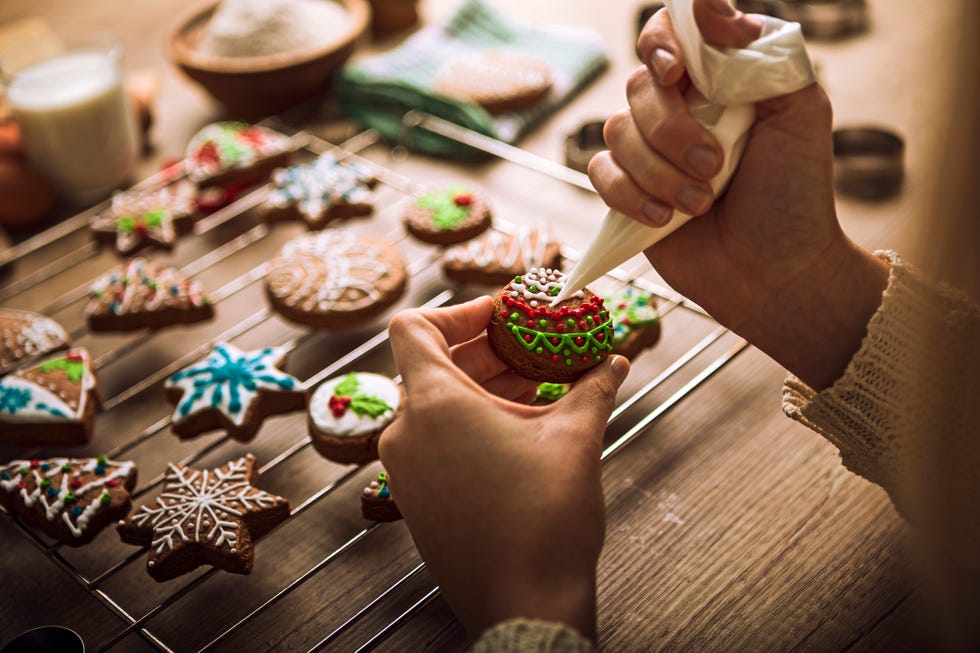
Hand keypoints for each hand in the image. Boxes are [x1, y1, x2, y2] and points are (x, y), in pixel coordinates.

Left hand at [380, 297, 629, 638]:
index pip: (415, 326)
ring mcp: (406, 469)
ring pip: (435, 405)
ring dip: (481, 388)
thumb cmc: (543, 524)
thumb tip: (613, 360)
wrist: (525, 605)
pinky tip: (518, 430)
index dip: (458, 311)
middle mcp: (406, 433)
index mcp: (434, 404)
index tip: (500, 316)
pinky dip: (469, 423)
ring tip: (533, 388)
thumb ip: (593, 385)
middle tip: (530, 348)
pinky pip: (434, 441)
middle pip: (431, 364)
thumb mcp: (576, 438)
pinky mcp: (416, 499)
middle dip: (485, 350)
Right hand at [589, 0, 887, 388]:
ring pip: (617, 131)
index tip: (675, 71)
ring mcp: (650, 149)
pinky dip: (632, 196)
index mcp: (721, 77)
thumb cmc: (795, 193)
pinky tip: (665, 219)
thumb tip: (712, 11)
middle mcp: (681, 106)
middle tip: (715, 166)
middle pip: (639, 86)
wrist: (775, 272)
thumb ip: (762, 53)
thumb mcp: (801, 111)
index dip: (662, 43)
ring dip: (659, 172)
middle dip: (673, 131)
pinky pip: (601, 173)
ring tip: (700, 204)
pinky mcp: (627, 189)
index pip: (672, 31)